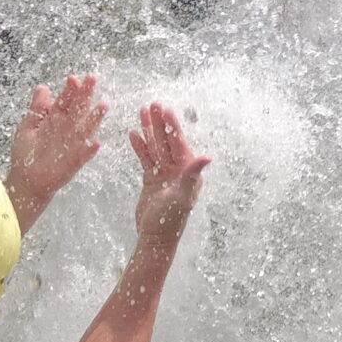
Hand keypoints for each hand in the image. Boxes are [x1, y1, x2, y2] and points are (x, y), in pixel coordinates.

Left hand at [7, 75, 108, 223]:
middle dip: (85, 94)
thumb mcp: (27, 126)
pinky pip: (83, 155)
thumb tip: (43, 87)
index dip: (69, 90)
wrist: (26, 180)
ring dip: (95, 118)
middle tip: (92, 79)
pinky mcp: (74, 162)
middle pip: (78, 109)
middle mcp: (67, 129)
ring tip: (103, 106)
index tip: (73, 79)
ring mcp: (72, 144)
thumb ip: (36, 109)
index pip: (65, 100)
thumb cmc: (26, 153)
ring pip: (85, 129)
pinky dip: (89, 150)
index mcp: (55, 119)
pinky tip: (96, 143)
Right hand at [130, 102, 210, 243]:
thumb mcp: (182, 195)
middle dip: (159, 123)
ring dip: (148, 130)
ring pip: (155, 147)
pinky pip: (145, 159)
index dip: (172, 126)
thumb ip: (192, 174)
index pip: (178, 143)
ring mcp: (164, 173)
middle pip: (166, 141)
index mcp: (187, 171)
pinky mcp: (151, 179)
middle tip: (152, 104)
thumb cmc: (171, 220)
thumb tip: (208, 156)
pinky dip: (140, 147)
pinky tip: (133, 134)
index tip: (166, 109)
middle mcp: (177, 169)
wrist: (155, 238)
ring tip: (141, 112)